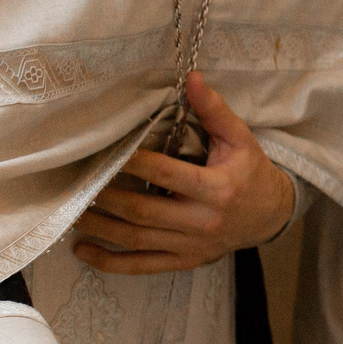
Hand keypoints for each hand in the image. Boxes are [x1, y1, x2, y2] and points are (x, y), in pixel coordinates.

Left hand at [75, 72, 294, 275]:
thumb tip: (192, 78)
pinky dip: (111, 262)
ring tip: (72, 212)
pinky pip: (143, 266)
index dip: (134, 163)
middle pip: (144, 212)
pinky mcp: (185, 261)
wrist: (271, 216)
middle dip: (106, 198)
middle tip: (79, 182)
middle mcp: (203, 222)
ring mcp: (192, 246)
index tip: (107, 151)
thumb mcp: (240, 138)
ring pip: (137, 240)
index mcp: (218, 189)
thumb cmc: (251, 172)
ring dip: (100, 228)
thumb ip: (214, 110)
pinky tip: (84, 251)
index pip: (167, 175)